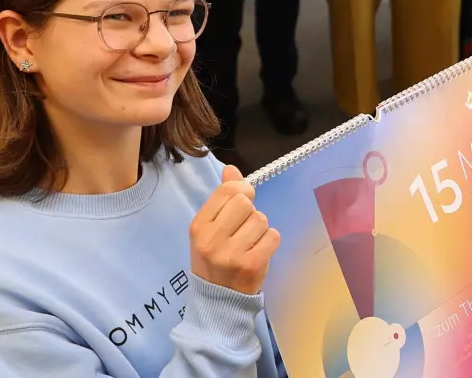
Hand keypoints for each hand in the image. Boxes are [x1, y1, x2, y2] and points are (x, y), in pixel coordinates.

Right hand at [189, 164, 280, 294]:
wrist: (219, 301)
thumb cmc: (215, 259)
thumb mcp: (210, 228)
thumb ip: (222, 197)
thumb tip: (232, 169)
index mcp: (199, 226)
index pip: (227, 191)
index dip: (241, 191)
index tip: (242, 202)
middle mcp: (212, 239)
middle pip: (245, 203)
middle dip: (250, 212)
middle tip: (243, 228)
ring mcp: (232, 254)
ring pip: (261, 219)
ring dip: (260, 229)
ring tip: (249, 243)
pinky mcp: (252, 265)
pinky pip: (273, 236)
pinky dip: (270, 242)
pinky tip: (258, 252)